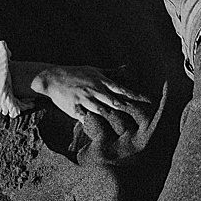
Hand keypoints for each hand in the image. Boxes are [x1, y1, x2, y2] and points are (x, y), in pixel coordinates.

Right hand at [28, 65, 150, 125]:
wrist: (52, 78)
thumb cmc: (75, 74)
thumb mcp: (94, 70)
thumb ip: (111, 72)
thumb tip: (127, 68)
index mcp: (101, 82)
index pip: (122, 89)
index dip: (135, 95)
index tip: (148, 101)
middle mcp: (94, 90)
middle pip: (115, 101)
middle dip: (128, 109)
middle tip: (142, 117)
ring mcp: (84, 100)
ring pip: (101, 111)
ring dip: (113, 118)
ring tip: (126, 128)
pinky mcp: (74, 108)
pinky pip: (85, 118)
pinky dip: (93, 124)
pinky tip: (101, 133)